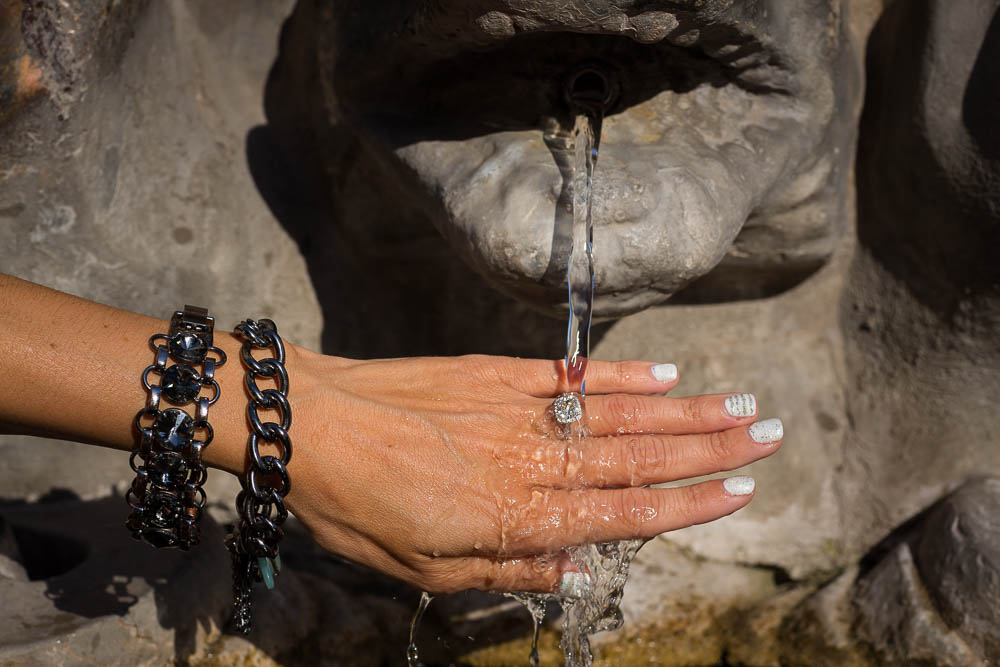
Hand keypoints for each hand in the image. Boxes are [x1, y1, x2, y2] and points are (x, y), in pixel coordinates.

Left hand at [284, 352, 783, 594]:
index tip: (743, 490)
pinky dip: (621, 375)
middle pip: (642, 455)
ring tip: (739, 404)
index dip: (691, 503)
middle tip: (771, 434)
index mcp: (520, 517)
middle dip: (712, 448)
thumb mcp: (427, 570)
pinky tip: (664, 372)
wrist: (309, 427)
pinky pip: (570, 375)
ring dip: (685, 409)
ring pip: (619, 412)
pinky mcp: (497, 374)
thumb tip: (575, 570)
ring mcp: (519, 410)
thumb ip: (509, 570)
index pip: (627, 512)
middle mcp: (534, 460)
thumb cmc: (359, 509)